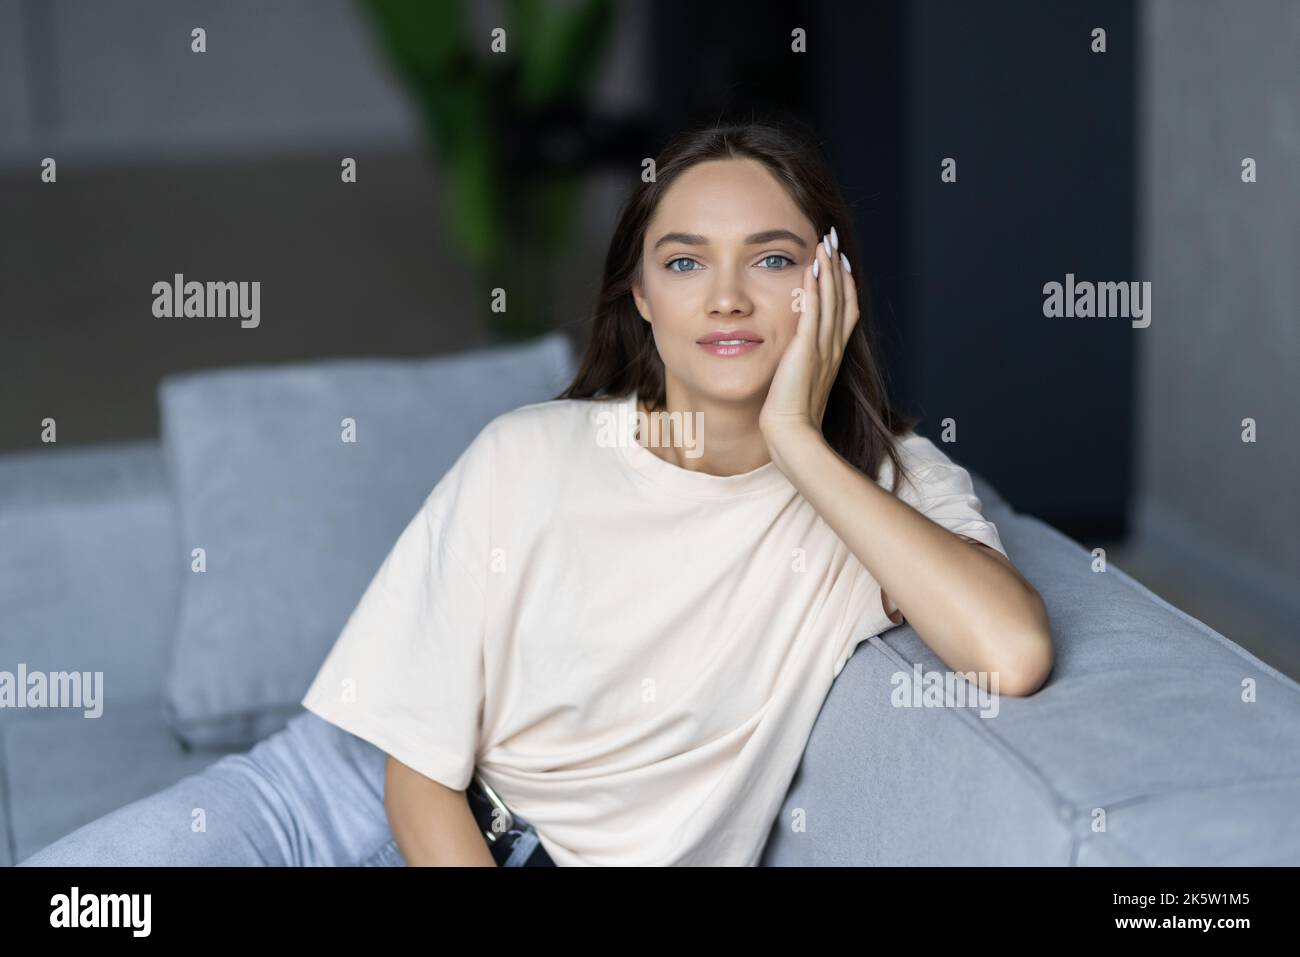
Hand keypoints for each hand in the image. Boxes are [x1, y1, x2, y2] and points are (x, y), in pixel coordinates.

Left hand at [759, 226, 858, 443]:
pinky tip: (811, 267)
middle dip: (839, 268)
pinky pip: (813, 312)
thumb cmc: (792, 418)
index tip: (840, 263)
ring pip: (832, 300)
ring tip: (825, 244)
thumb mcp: (801, 385)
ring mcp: (822, 349)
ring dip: (829, 269)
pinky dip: (815, 288)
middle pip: (843, 299)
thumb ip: (801, 366)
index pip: (845, 312)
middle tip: (834, 241)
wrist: (791, 435)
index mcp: (832, 356)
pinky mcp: (806, 351)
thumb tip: (794, 356)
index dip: (845, 285)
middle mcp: (832, 348)